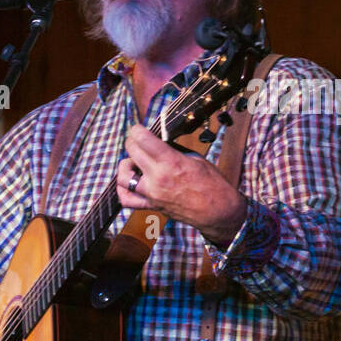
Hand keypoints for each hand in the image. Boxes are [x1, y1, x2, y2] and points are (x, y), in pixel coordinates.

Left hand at [117, 124, 247, 247]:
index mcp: (171, 162)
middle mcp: (157, 178)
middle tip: (138, 140)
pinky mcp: (150, 205)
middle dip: (132, 142)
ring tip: (135, 163)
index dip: (137, 130)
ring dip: (126, 165)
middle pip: (131, 152)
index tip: (138, 129)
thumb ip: (174, 150)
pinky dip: (123, 189)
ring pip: (123, 176)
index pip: (143, 139)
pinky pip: (126, 199)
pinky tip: (130, 181)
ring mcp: (151, 193)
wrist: (218, 211)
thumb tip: (159, 141)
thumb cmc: (212, 184)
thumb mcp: (196, 158)